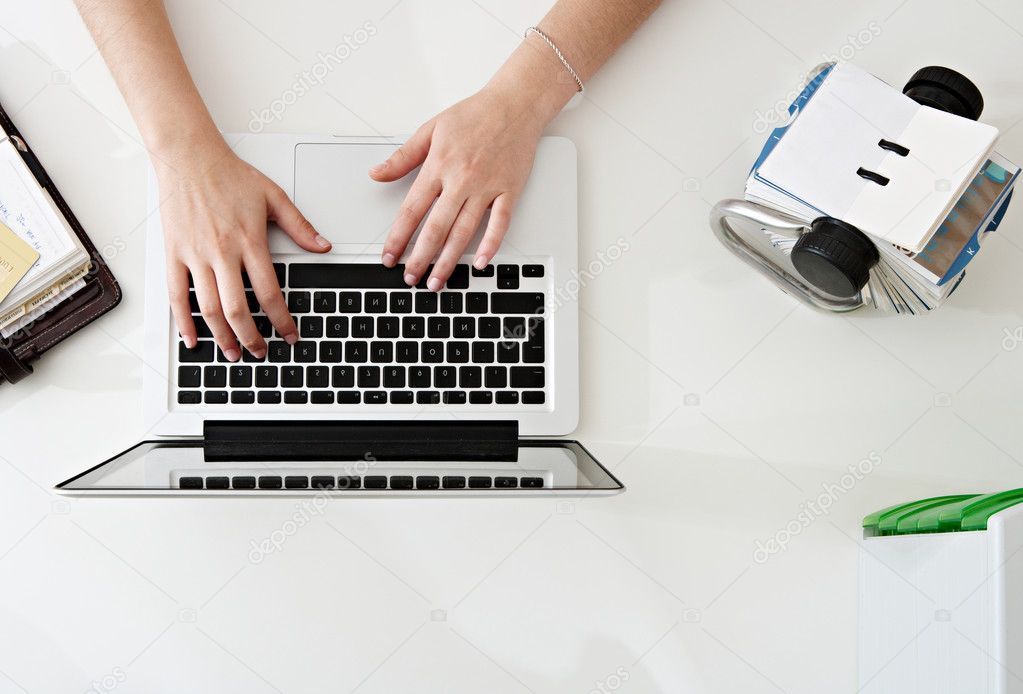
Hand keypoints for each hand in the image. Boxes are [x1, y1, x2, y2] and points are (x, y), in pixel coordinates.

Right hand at [157, 146, 330, 360]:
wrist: (188, 157)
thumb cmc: (229, 175)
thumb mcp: (273, 196)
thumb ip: (300, 225)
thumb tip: (324, 246)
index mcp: (249, 241)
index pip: (269, 293)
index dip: (281, 320)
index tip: (289, 335)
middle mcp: (221, 252)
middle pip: (237, 309)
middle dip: (251, 337)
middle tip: (261, 352)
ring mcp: (195, 255)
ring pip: (208, 308)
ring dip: (221, 336)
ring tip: (232, 353)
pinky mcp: (174, 254)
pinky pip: (177, 295)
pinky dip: (183, 322)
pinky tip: (193, 339)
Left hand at [369, 86, 546, 289]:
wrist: (514, 104)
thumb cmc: (474, 114)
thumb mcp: (430, 129)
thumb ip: (402, 157)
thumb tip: (376, 173)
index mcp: (438, 166)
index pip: (411, 210)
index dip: (398, 238)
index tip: (389, 257)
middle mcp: (461, 180)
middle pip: (436, 228)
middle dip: (420, 258)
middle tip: (410, 279)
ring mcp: (487, 187)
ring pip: (464, 232)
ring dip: (449, 261)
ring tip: (437, 281)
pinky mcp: (510, 191)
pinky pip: (500, 223)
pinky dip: (491, 245)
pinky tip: (481, 263)